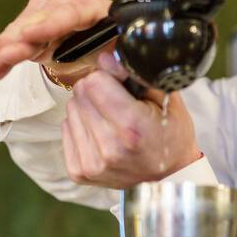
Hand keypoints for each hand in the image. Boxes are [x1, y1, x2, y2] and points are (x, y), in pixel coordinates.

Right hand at [0, 0, 111, 85]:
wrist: (100, 49)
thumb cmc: (111, 50)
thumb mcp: (118, 55)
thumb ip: (118, 58)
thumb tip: (115, 63)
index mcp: (93, 5)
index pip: (70, 13)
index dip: (49, 25)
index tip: (29, 35)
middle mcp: (66, 1)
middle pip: (39, 21)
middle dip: (18, 38)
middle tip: (0, 52)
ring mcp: (45, 11)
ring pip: (22, 29)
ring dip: (4, 46)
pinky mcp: (31, 26)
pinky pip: (13, 44)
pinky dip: (0, 61)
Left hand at [60, 50, 201, 187]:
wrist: (167, 177)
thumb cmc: (170, 136)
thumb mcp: (166, 99)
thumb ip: (136, 75)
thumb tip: (105, 58)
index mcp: (132, 128)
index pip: (94, 82)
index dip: (107, 77)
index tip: (120, 84)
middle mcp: (109, 148)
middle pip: (80, 95)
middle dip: (96, 91)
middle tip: (117, 103)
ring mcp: (92, 164)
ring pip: (71, 111)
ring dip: (88, 109)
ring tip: (111, 121)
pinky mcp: (80, 172)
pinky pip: (66, 130)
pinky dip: (81, 127)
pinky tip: (101, 134)